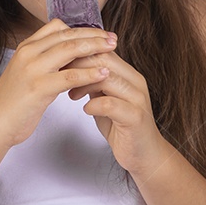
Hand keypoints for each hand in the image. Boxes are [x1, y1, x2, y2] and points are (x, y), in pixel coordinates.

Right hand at [0, 19, 117, 148]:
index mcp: (26, 47)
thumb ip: (45, 61)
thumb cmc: (12, 102)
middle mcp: (28, 53)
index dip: (81, 28)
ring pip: (69, 50)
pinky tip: (103, 74)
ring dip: (95, 48)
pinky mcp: (38, 88)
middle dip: (93, 35)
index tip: (98, 33)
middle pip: (67, 35)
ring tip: (112, 50)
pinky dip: (89, 73)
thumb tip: (71, 55)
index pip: (57, 27)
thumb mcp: (27, 73)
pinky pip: (70, 76)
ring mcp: (32, 69)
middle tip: (112, 38)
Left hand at [64, 48, 168, 177]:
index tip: (60, 60)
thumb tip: (71, 66)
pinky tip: (86, 109)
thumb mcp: (105, 97)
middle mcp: (135, 82)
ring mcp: (137, 99)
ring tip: (71, 94)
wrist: (145, 154)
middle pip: (104, 60)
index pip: (102, 51)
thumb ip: (94, 82)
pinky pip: (111, 104)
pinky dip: (94, 105)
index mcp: (128, 74)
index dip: (79, 53)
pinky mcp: (135, 118)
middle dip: (78, 65)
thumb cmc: (122, 125)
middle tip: (60, 74)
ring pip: (108, 79)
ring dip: (84, 84)